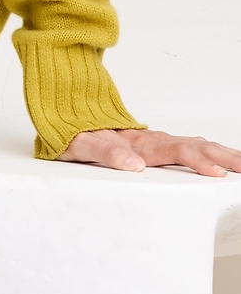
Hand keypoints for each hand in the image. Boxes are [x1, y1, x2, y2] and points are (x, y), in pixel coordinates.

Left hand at [59, 128, 240, 176]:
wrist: (67, 120)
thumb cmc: (74, 137)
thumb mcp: (81, 146)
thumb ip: (105, 153)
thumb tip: (133, 165)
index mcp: (139, 143)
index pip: (175, 152)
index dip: (197, 162)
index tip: (216, 174)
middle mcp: (153, 141)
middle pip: (195, 147)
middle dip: (222, 157)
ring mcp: (157, 142)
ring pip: (197, 145)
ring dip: (222, 154)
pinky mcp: (157, 146)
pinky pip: (191, 147)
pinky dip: (212, 152)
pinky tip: (226, 160)